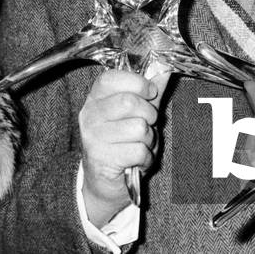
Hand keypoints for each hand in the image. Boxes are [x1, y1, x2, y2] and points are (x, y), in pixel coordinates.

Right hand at [79, 69, 167, 225]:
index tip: (151, 93)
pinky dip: (146, 158)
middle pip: (129, 102)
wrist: (105, 182)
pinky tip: (137, 160)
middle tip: (147, 125)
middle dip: (149, 115)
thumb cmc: (122, 143)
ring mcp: (93, 137)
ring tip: (140, 145)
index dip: (137, 82)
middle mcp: (90, 115)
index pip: (111, 78)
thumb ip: (149, 92)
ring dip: (149, 139)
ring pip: (138, 127)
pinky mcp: (101, 159)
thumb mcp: (137, 113)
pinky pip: (138, 151)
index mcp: (95, 98)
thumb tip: (164, 72)